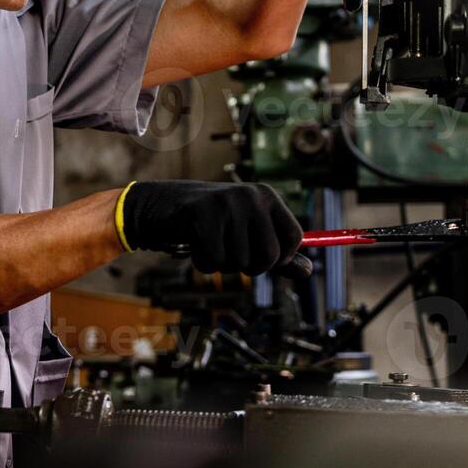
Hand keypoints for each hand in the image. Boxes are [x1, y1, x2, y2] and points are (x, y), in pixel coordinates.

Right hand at [117, 181, 305, 275]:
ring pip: (240, 261)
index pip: (294, 238)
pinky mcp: (203, 213)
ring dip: (221, 264)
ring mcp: (228, 203)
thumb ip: (276, 253)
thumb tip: (308, 272)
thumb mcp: (246, 234)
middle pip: (269, 256)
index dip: (279, 258)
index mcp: (266, 197)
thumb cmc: (207, 224)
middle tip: (229, 252)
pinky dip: (203, 263)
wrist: (159, 208)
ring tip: (208, 243)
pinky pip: (214, 260)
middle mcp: (251, 196)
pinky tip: (195, 246)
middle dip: (248, 266)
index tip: (258, 255)